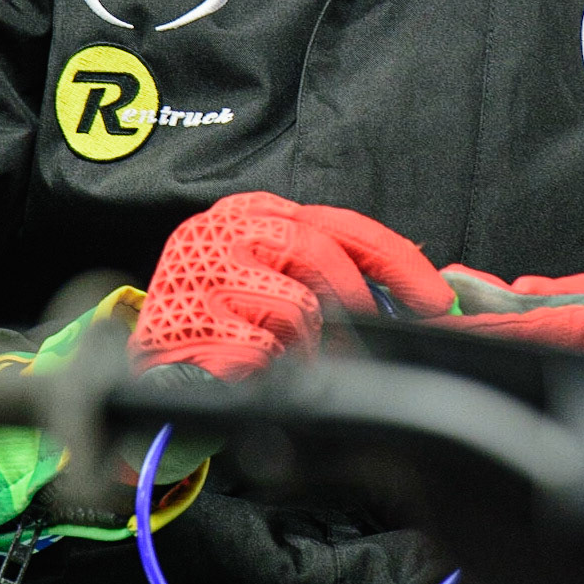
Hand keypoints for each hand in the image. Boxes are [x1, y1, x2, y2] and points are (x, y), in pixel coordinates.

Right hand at [130, 193, 454, 379]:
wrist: (148, 372)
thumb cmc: (226, 325)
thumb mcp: (276, 281)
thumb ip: (330, 275)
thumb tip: (417, 298)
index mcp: (252, 212)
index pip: (340, 223)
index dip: (396, 261)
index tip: (435, 298)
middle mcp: (222, 230)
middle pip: (319, 254)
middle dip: (356, 302)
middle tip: (368, 338)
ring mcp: (200, 273)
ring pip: (297, 307)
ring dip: (303, 346)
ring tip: (277, 355)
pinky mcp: (184, 321)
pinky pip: (262, 351)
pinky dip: (267, 369)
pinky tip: (245, 369)